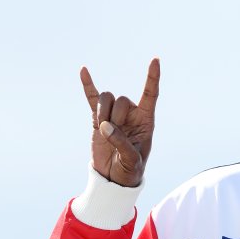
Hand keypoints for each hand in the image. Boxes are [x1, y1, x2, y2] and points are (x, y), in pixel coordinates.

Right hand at [80, 59, 159, 186]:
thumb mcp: (131, 160)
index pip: (151, 94)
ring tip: (103, 128)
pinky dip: (88, 85)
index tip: (155, 60)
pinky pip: (92, 99)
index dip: (153, 78)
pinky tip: (83, 70)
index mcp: (146, 120)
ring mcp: (114, 114)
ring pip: (107, 99)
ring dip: (103, 111)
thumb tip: (105, 126)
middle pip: (122, 99)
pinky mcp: (98, 119)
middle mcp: (131, 114)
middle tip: (114, 133)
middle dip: (116, 116)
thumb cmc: (130, 169)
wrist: (114, 177)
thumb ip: (121, 142)